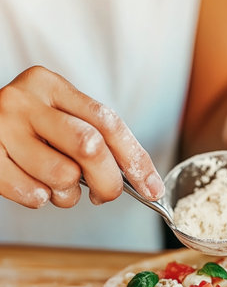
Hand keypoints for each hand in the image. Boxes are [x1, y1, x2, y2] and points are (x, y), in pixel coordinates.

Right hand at [0, 66, 163, 208]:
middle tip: (105, 195)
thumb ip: (97, 139)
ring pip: (62, 175)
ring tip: (58, 185)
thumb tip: (144, 181)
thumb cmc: (29, 130)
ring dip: (69, 194)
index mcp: (52, 86)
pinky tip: (34, 185)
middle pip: (90, 146)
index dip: (136, 159)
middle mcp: (26, 101)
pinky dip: (42, 199)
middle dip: (108, 182)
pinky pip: (34, 194)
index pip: (108, 122)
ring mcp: (3, 128)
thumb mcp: (61, 120)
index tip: (151, 188)